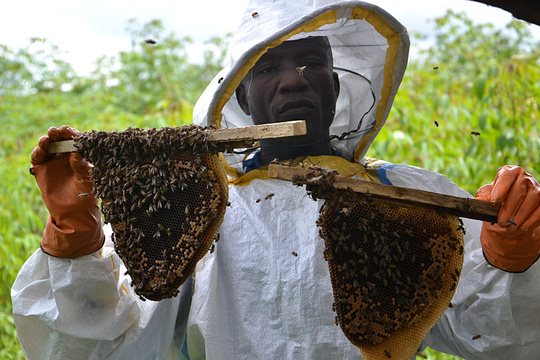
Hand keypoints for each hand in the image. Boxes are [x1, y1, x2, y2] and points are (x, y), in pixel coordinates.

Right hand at [30, 126, 103, 257]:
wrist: (74, 212)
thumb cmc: (87, 195)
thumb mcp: (88, 179)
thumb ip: (82, 166)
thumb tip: (77, 152)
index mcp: (81, 155)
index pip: (76, 140)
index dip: (72, 134)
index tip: (68, 131)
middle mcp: (68, 155)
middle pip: (61, 139)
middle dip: (58, 134)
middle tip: (56, 132)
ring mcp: (54, 161)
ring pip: (48, 145)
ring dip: (46, 140)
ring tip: (47, 140)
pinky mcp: (42, 169)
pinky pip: (38, 157)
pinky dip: (37, 152)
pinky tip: (40, 152)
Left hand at [476, 166, 539, 271]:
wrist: (512, 204)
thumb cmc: (498, 197)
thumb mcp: (488, 194)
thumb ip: (483, 196)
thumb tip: (479, 200)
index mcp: (509, 172)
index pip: (506, 177)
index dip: (500, 190)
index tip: (494, 203)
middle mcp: (525, 177)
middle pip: (518, 191)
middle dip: (509, 209)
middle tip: (501, 222)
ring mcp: (537, 188)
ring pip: (531, 201)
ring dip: (519, 217)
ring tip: (509, 227)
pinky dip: (530, 221)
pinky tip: (521, 227)